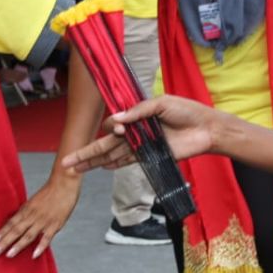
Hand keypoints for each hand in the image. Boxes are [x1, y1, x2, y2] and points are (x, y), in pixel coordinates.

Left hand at [0, 176, 80, 258]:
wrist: (65, 182)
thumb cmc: (51, 190)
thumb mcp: (35, 200)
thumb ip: (27, 211)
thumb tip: (18, 220)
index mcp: (27, 209)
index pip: (12, 222)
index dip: (2, 232)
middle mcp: (33, 215)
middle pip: (16, 230)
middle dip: (4, 242)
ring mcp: (44, 221)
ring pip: (28, 235)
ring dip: (18, 246)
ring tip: (9, 255)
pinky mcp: (55, 224)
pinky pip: (47, 238)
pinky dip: (40, 246)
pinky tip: (34, 255)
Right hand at [62, 96, 217, 173]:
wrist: (206, 128)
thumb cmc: (187, 111)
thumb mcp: (162, 103)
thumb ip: (139, 111)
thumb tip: (116, 121)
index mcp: (137, 116)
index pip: (113, 124)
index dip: (110, 128)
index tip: (117, 128)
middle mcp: (136, 132)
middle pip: (106, 145)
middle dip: (86, 153)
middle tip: (67, 162)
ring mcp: (142, 146)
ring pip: (113, 155)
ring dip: (95, 162)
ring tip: (76, 169)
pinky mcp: (151, 156)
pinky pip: (129, 161)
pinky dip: (115, 165)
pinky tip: (101, 168)